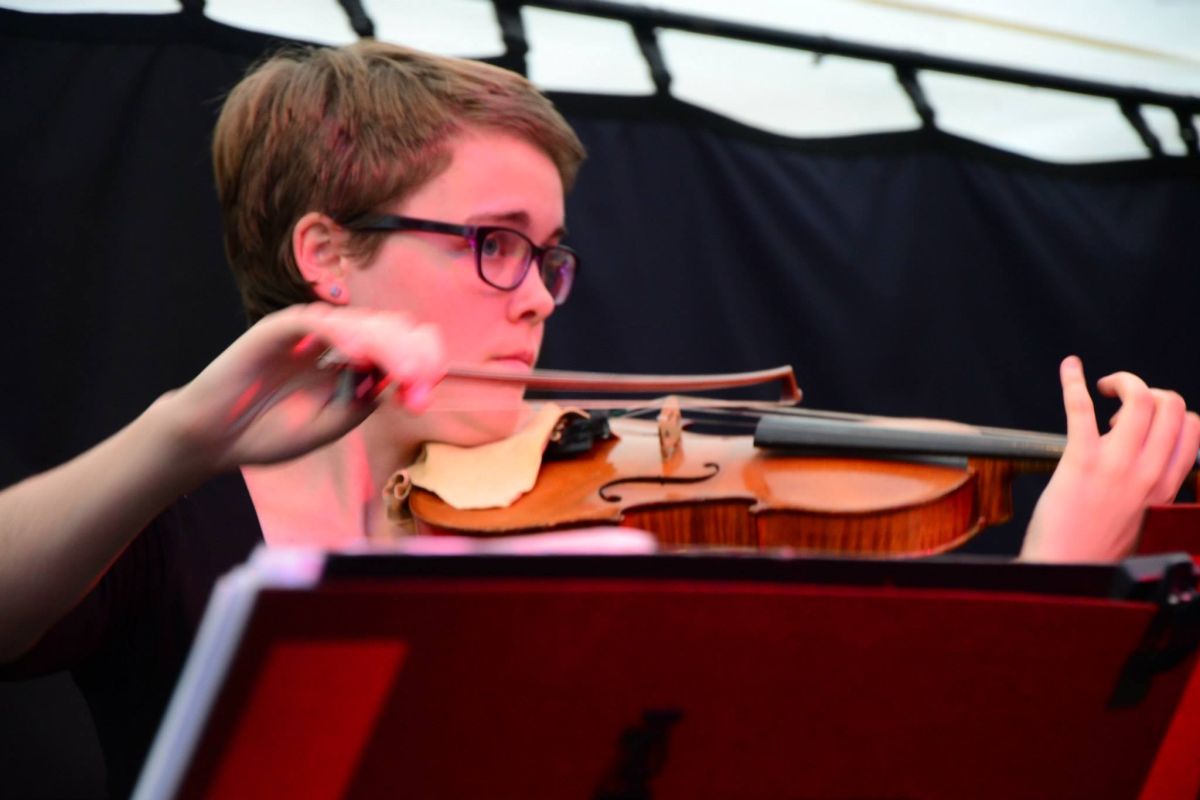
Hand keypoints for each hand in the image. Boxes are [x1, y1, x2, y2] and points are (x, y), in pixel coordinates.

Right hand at [160, 303, 445, 471]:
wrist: (215, 441)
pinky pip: (317, 322)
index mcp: (351, 362)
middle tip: (419, 381)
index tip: (423, 396)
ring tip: (404, 371)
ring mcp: (308, 331)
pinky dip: (341, 335)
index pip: (398, 347)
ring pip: (360, 323)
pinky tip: (357, 356)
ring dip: (387, 345)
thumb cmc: (270, 433)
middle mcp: (335, 340)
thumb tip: (401, 378)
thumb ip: (365, 400)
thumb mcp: (333, 423)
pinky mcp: (279, 328)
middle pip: (388, 329)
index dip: (418, 364)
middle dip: (410, 355)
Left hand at [1022, 356, 1199, 561]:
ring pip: (1140, 400)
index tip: (1143, 423)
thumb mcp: (1145, 519)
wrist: (1064, 573)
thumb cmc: (1095, 550)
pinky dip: (1074, 381)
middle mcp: (1147, 473)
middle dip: (1149, 390)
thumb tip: (1147, 460)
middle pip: (1171, 406)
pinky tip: (1070, 367)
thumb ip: (1152, 489)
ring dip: (1123, 382)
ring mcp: (1115, 466)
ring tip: (1102, 388)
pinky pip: (1080, 408)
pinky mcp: (1079, 462)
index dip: (1172, 412)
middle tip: (1120, 402)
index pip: (1194, 428)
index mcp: (1165, 487)